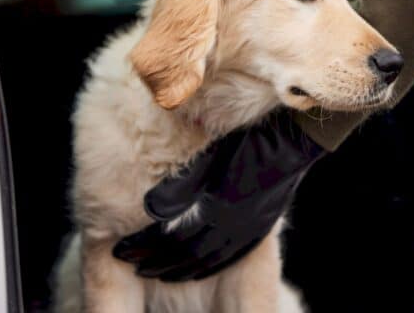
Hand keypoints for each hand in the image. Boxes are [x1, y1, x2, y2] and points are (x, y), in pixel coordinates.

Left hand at [112, 109, 324, 281]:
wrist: (291, 143)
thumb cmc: (247, 142)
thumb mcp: (209, 160)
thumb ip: (179, 186)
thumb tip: (148, 208)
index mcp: (216, 210)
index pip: (171, 239)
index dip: (143, 246)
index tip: (121, 248)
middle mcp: (232, 227)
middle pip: (187, 255)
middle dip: (156, 261)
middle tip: (132, 263)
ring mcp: (248, 229)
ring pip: (209, 260)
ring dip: (180, 269)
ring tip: (159, 271)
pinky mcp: (260, 227)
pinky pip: (230, 255)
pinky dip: (209, 265)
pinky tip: (199, 265)